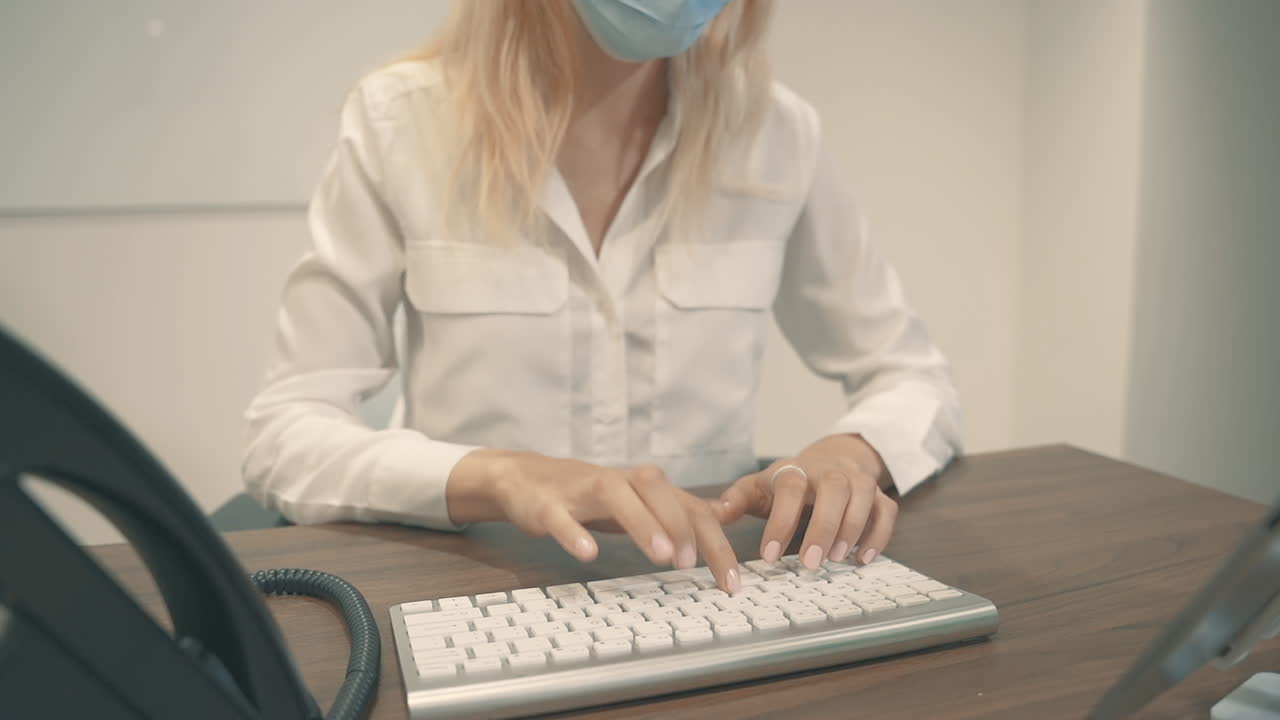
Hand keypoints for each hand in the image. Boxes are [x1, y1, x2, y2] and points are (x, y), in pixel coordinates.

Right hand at [448, 450, 741, 591]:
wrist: (524, 477)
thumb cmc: (588, 494)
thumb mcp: (637, 499)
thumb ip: (676, 508)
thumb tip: (720, 516)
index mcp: (645, 487)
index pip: (690, 508)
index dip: (715, 543)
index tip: (731, 582)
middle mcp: (619, 482)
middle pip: (659, 492)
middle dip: (681, 526)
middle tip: (693, 564)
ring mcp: (582, 491)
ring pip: (617, 497)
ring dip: (642, 523)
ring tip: (660, 555)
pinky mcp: (547, 504)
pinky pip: (561, 516)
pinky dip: (574, 532)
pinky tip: (587, 553)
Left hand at [715, 435, 896, 569]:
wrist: (834, 457)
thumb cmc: (791, 481)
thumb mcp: (761, 485)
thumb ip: (737, 499)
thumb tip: (715, 513)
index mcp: (797, 471)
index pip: (790, 488)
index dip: (781, 521)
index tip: (770, 555)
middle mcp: (831, 474)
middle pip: (833, 490)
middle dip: (822, 527)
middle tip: (810, 564)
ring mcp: (859, 483)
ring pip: (863, 498)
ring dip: (851, 530)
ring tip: (836, 559)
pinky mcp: (879, 497)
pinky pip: (886, 512)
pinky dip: (878, 535)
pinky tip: (862, 559)